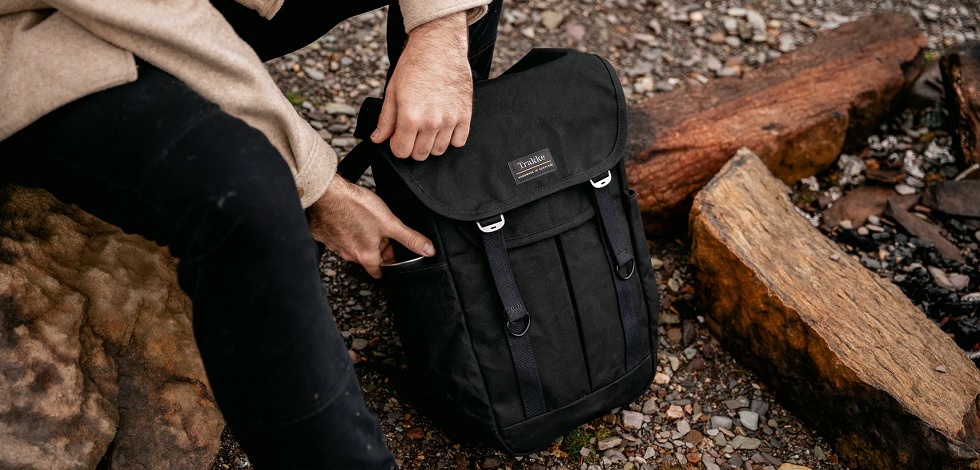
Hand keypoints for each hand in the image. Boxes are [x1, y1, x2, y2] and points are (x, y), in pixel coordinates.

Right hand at [308, 176, 433, 277]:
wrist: (328, 192)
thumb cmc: (356, 206)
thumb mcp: (390, 223)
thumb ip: (410, 238)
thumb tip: (428, 250)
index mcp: (365, 255)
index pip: (378, 271)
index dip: (388, 266)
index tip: (393, 261)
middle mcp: (347, 254)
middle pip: (367, 257)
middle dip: (377, 249)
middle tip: (384, 233)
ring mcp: (333, 244)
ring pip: (352, 246)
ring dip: (361, 239)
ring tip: (368, 222)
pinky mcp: (322, 233)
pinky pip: (336, 236)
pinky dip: (344, 230)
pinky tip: (349, 218)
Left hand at [370, 12, 471, 160]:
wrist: (440, 46)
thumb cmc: (414, 65)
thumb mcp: (393, 91)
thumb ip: (386, 119)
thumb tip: (377, 139)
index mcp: (410, 117)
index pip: (401, 152)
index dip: (396, 145)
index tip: (398, 136)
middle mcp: (431, 122)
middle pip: (420, 154)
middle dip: (412, 146)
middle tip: (412, 131)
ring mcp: (450, 120)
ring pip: (439, 150)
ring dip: (431, 143)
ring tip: (428, 126)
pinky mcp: (465, 115)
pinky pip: (459, 142)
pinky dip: (451, 138)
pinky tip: (444, 126)